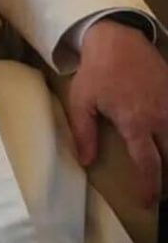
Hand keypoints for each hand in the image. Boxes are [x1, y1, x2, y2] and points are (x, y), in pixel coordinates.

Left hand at [67, 19, 167, 207]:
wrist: (118, 40)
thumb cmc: (96, 72)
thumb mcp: (81, 102)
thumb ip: (84, 133)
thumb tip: (85, 161)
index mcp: (136, 123)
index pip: (148, 164)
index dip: (149, 186)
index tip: (149, 202)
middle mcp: (161, 118)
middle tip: (162, 193)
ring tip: (165, 170)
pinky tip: (167, 142)